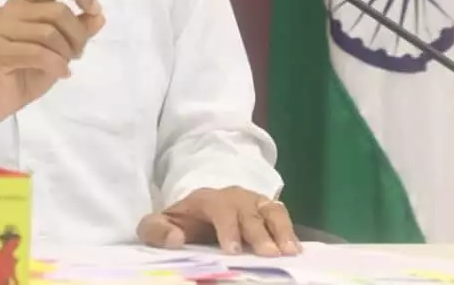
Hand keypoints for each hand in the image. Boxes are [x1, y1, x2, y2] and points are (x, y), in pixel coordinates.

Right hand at [0, 0, 104, 139]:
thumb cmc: (24, 74)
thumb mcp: (58, 51)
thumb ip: (76, 31)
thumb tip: (99, 15)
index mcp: (22, 3)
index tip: (94, 10)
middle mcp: (7, 10)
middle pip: (57, 10)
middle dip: (77, 34)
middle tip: (77, 54)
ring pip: (48, 32)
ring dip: (66, 52)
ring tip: (65, 65)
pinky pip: (37, 53)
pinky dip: (57, 65)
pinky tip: (61, 74)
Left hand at [137, 187, 299, 256]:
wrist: (196, 212)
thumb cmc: (180, 223)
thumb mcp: (159, 225)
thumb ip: (156, 230)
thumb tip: (174, 239)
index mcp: (207, 199)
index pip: (220, 208)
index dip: (227, 228)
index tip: (231, 251)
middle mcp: (234, 197)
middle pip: (249, 210)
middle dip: (259, 232)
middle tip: (269, 254)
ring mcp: (253, 202)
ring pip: (271, 210)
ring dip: (282, 229)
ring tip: (290, 252)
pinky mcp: (267, 210)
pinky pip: (282, 216)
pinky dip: (290, 231)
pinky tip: (297, 250)